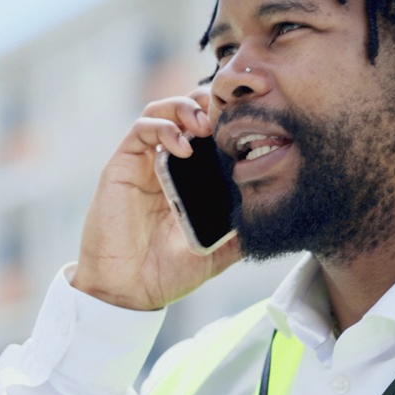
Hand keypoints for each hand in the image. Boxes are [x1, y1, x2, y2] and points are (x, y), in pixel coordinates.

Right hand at [72, 88, 241, 310]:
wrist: (128, 291)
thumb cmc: (166, 273)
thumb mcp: (216, 254)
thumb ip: (240, 236)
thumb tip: (273, 223)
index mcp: (187, 180)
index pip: (205, 133)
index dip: (223, 119)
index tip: (247, 123)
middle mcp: (164, 165)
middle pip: (183, 112)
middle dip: (205, 104)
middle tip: (225, 115)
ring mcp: (142, 163)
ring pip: (160, 111)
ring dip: (183, 108)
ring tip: (204, 124)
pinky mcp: (122, 165)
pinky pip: (140, 130)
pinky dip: (163, 129)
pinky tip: (183, 146)